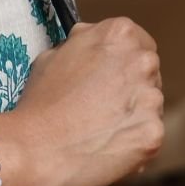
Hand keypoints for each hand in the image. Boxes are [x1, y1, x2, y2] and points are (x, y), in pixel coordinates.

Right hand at [0, 17, 163, 185]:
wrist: (31, 150)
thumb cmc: (37, 106)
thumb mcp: (52, 55)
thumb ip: (82, 45)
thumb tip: (92, 47)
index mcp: (120, 34)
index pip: (139, 45)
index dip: (122, 66)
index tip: (110, 82)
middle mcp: (142, 61)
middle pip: (149, 76)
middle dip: (130, 92)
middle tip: (101, 112)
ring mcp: (151, 99)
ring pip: (150, 109)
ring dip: (131, 119)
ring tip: (98, 134)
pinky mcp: (152, 134)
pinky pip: (147, 139)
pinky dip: (132, 147)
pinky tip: (105, 151)